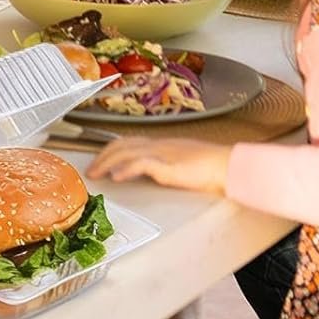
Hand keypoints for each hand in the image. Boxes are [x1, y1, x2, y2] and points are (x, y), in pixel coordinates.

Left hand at [87, 137, 231, 194]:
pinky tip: (117, 176)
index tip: (99, 160)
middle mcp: (157, 145)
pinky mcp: (168, 166)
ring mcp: (162, 154)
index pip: (128, 142)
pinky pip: (141, 164)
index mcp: (160, 144)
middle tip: (90, 170)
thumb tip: (152, 172)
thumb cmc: (211, 166)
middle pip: (121, 145)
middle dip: (102, 156)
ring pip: (126, 153)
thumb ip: (164, 164)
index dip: (110, 150)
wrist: (228, 165)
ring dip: (107, 163)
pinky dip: (126, 169)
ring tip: (97, 174)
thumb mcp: (181, 162)